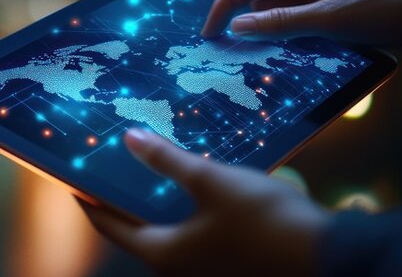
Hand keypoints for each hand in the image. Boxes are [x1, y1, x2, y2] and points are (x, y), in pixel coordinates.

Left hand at [79, 129, 329, 275]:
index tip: (75, 185)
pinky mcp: (231, 266)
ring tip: (152, 176)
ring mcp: (207, 272)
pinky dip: (187, 216)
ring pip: (171, 236)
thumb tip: (130, 139)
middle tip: (113, 172)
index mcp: (165, 254)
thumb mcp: (211, 181)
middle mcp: (180, 271)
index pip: (112, 228)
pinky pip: (197, 238)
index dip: (91, 205)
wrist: (326, 257)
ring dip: (159, 208)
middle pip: (139, 233)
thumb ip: (168, 162)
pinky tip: (198, 192)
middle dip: (125, 203)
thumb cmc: (263, 221)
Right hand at [201, 0, 401, 54]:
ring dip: (269, 31)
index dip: (228, 0)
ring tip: (252, 57)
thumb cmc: (387, 11)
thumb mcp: (330, 21)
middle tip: (226, 47)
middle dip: (244, 18)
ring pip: (284, 10)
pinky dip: (290, 37)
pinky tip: (284, 57)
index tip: (211, 28)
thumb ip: (282, 23)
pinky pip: (303, 22)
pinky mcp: (340, 12)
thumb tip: (238, 26)